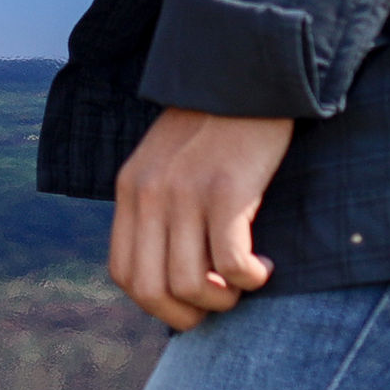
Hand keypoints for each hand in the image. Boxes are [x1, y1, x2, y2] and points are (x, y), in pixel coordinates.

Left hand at [108, 108, 291, 329]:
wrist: (244, 75)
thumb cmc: (215, 127)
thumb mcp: (167, 163)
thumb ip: (159, 208)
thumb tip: (173, 274)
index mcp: (130, 190)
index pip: (123, 273)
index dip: (157, 305)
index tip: (190, 304)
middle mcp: (149, 195)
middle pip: (151, 289)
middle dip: (188, 315)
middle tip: (221, 302)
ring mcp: (185, 193)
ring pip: (191, 283)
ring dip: (223, 298)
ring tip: (245, 280)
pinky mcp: (226, 190)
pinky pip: (230, 263)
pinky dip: (249, 279)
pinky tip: (265, 266)